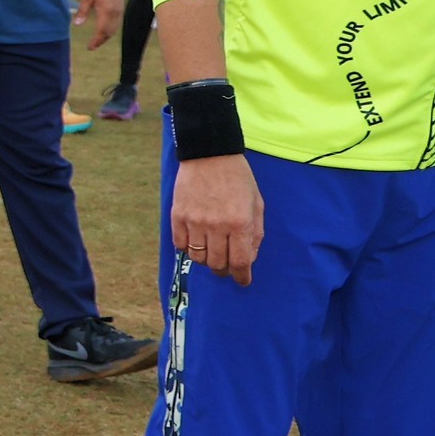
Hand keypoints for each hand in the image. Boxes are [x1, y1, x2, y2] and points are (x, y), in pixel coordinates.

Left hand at [76, 0, 123, 46]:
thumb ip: (82, 11)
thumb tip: (77, 24)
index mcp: (107, 12)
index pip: (102, 31)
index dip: (96, 40)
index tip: (90, 47)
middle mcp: (116, 13)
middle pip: (110, 32)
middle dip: (101, 40)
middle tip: (93, 46)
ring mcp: (120, 10)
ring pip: (115, 28)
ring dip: (106, 35)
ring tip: (98, 40)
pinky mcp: (120, 7)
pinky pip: (117, 23)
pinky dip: (111, 29)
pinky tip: (105, 30)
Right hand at [170, 150, 263, 284]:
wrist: (209, 155)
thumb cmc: (238, 179)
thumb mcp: (256, 204)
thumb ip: (255, 233)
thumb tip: (248, 257)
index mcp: (240, 223)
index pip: (239, 262)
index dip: (242, 276)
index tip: (242, 280)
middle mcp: (216, 225)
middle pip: (217, 263)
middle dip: (224, 270)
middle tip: (226, 267)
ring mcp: (195, 221)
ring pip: (198, 257)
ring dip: (206, 260)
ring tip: (211, 252)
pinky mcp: (178, 216)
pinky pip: (181, 244)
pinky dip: (188, 248)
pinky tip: (196, 241)